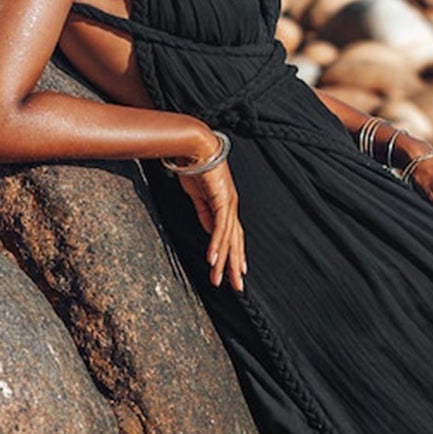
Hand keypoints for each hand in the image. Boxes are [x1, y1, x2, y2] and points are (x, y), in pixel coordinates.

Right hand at [174, 158, 246, 290]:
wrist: (196, 147)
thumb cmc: (195, 166)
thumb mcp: (198, 196)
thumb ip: (204, 213)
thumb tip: (208, 231)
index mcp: (225, 206)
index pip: (232, 236)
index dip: (234, 255)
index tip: (235, 272)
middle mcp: (231, 207)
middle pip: (236, 242)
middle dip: (236, 266)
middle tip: (237, 286)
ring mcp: (228, 204)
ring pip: (228, 239)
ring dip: (223, 261)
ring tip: (220, 280)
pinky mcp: (222, 200)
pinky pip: (219, 227)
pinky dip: (216, 244)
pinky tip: (213, 259)